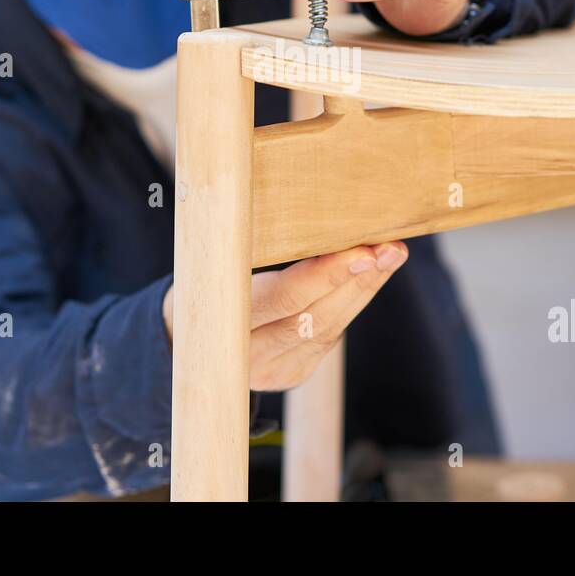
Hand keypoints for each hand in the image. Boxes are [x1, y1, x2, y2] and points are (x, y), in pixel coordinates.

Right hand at [161, 241, 408, 389]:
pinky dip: (353, 303)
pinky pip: (329, 338)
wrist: (183, 336)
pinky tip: (374, 274)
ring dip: (364, 289)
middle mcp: (247, 354)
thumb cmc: (204, 277)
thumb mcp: (212, 256)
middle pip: (314, 318)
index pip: (282, 299)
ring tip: (392, 254)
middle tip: (390, 248)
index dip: (324, 276)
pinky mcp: (291, 373)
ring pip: (328, 330)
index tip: (361, 252)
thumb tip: (308, 202)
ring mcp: (271, 370)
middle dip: (358, 281)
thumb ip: (245, 238)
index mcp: (220, 318)